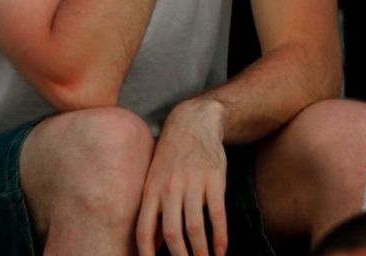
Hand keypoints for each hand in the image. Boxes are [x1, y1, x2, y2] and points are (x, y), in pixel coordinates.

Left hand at [137, 99, 228, 255]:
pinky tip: (221, 251)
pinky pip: (217, 214)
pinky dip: (220, 237)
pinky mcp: (215, 180)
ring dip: (200, 252)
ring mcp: (193, 184)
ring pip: (195, 228)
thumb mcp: (154, 179)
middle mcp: (170, 188)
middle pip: (171, 233)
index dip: (146, 253)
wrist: (193, 122)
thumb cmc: (171, 156)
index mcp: (151, 190)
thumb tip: (153, 245)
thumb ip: (153, 211)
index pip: (144, 229)